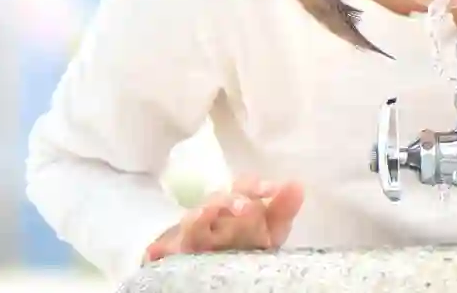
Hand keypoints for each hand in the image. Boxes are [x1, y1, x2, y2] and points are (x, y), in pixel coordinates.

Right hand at [144, 175, 304, 262]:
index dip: (256, 186)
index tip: (273, 190)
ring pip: (190, 223)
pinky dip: (161, 248)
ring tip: (204, 215)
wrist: (215, 271)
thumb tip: (298, 184)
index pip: (243, 187)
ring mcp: (191, 235)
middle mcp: (211, 215)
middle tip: (246, 208)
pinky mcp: (172, 254)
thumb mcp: (268, 231)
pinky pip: (164, 250)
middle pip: (215, 200)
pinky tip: (158, 251)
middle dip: (229, 201)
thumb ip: (282, 211)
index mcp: (234, 205)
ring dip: (198, 218)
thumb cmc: (244, 244)